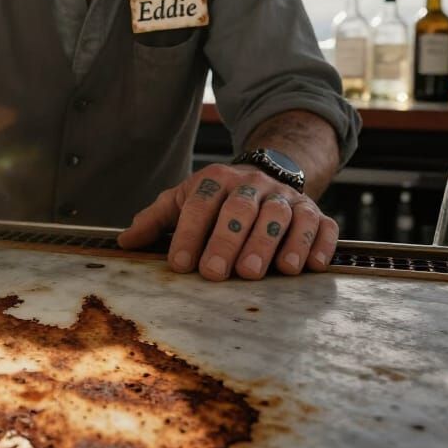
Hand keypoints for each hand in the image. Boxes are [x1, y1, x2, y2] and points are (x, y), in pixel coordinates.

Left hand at [117, 164, 337, 280]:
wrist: (269, 173)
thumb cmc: (217, 198)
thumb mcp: (184, 201)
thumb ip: (156, 220)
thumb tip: (124, 243)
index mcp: (217, 179)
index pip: (201, 203)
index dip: (189, 233)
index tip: (179, 264)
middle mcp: (254, 185)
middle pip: (241, 209)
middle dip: (227, 241)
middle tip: (215, 273)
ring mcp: (287, 198)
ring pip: (282, 216)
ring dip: (269, 244)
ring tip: (256, 272)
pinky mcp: (316, 213)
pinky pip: (322, 226)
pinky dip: (317, 245)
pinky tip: (308, 267)